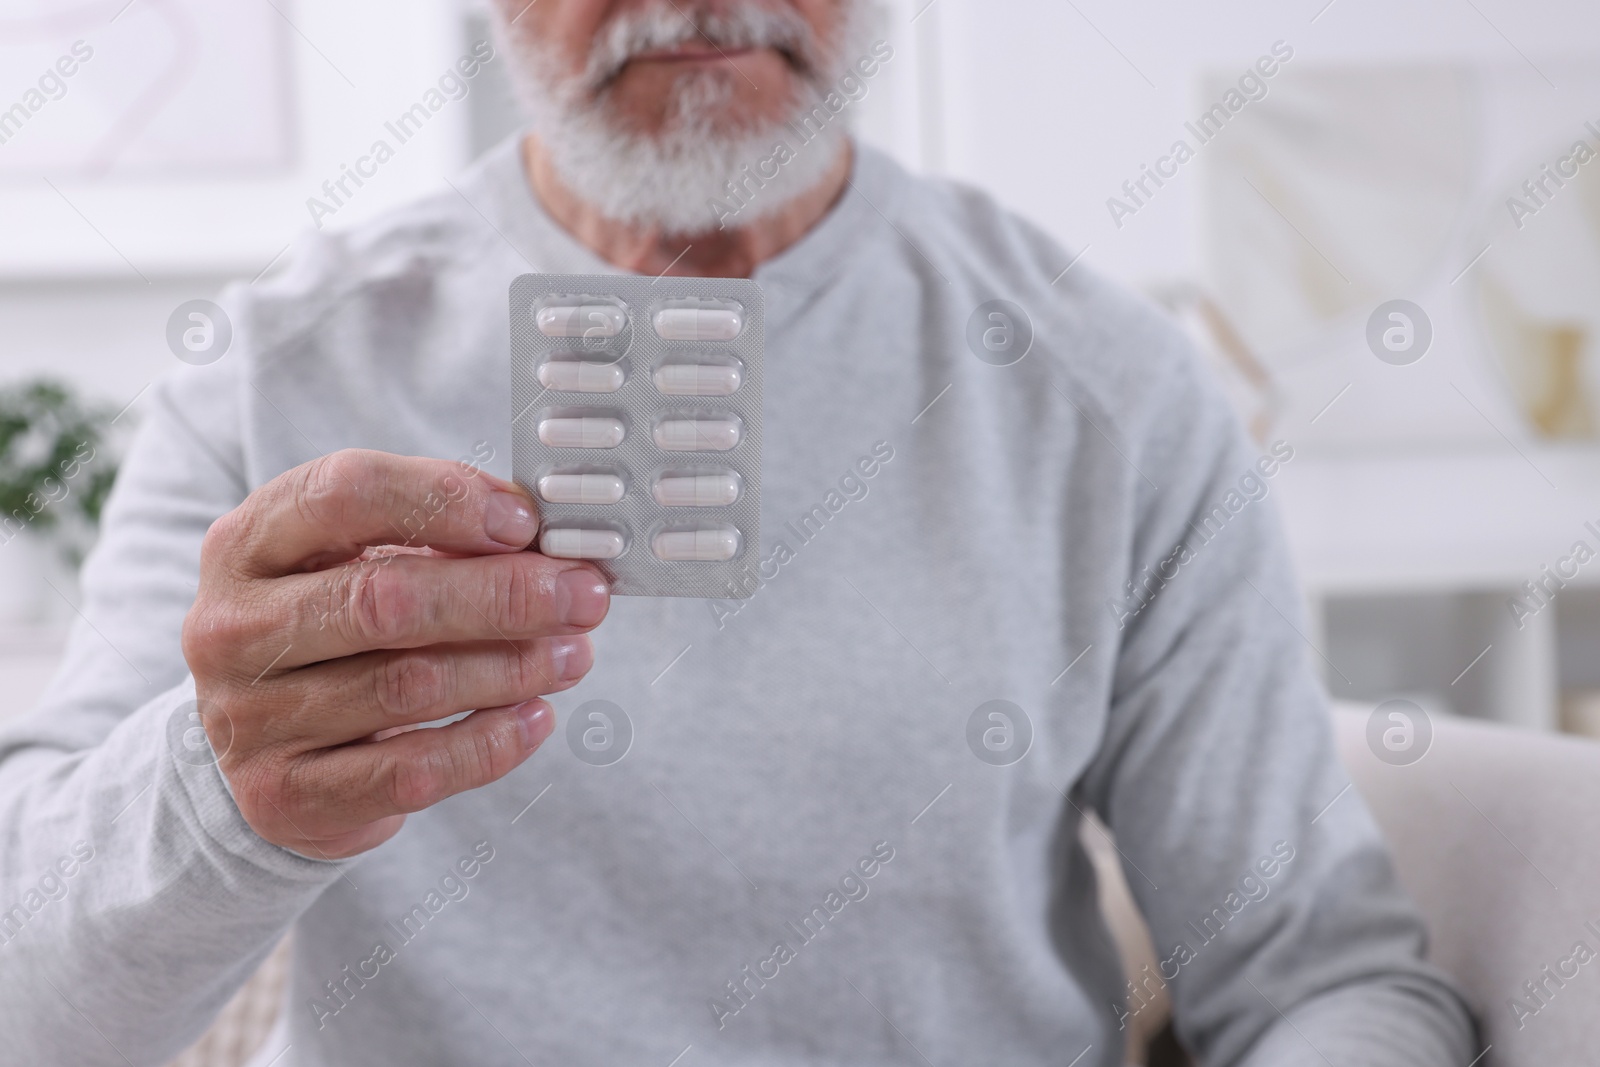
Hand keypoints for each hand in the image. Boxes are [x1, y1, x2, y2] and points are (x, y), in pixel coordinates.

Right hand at [181, 449, 607, 858]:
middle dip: (502, 595)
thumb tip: (541, 537)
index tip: (525, 523)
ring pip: (407, 686)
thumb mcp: (360, 562)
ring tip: (574, 655)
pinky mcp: (283, 797)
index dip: (444, 500)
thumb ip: (439, 538)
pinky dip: (488, 743)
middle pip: (384, 598)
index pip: (344, 494)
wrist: (265, 752)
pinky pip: (409, 770)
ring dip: (511, 668)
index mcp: (250, 543)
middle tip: (583, 596)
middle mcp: (232, 627)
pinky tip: (536, 719)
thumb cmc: (335, 632)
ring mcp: (250, 718)